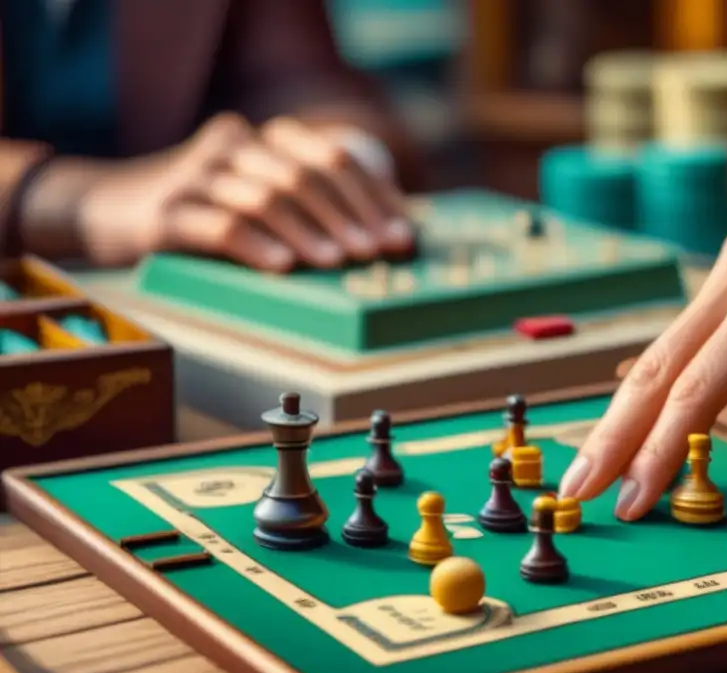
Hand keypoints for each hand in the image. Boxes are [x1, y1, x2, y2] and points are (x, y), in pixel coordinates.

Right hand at [43, 113, 412, 269]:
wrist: (111, 210)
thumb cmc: (209, 216)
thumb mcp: (262, 204)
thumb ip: (314, 212)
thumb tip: (388, 242)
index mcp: (266, 139)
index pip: (333, 158)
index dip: (373, 198)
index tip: (402, 236)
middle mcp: (235, 144)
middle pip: (305, 175)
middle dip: (348, 216)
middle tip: (375, 253)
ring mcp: (197, 173)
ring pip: (266, 197)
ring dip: (308, 232)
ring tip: (338, 264)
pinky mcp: (167, 211)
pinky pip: (219, 225)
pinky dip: (256, 245)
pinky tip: (283, 267)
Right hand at [560, 228, 726, 518]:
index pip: (700, 382)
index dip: (661, 447)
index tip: (631, 499)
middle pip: (661, 364)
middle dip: (617, 433)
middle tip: (577, 488)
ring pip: (663, 356)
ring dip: (629, 418)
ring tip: (592, 469)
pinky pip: (685, 349)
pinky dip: (659, 396)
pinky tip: (631, 431)